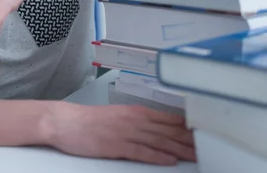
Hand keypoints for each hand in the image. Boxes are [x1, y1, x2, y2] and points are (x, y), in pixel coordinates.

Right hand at [51, 103, 195, 165]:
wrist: (67, 122)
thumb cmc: (91, 121)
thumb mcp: (119, 116)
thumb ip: (139, 122)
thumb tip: (158, 130)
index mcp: (136, 112)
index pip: (169, 120)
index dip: (187, 128)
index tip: (203, 134)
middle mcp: (135, 120)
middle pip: (168, 131)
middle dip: (189, 141)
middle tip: (207, 148)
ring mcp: (126, 132)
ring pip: (159, 142)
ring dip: (179, 150)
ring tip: (195, 157)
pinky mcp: (116, 145)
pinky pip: (141, 152)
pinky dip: (157, 156)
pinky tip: (169, 161)